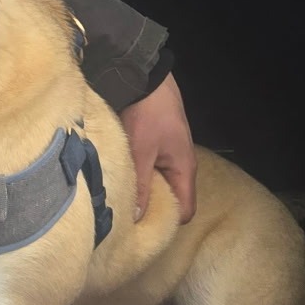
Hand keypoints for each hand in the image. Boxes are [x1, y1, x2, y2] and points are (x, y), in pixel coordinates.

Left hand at [120, 71, 195, 222]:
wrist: (143, 75)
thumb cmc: (147, 113)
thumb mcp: (142, 152)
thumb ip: (141, 186)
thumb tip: (138, 220)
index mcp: (184, 168)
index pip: (186, 210)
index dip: (168, 222)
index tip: (143, 230)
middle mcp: (180, 163)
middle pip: (170, 198)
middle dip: (151, 209)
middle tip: (124, 218)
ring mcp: (168, 152)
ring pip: (157, 182)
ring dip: (142, 190)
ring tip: (118, 198)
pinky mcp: (154, 142)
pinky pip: (149, 167)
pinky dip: (138, 173)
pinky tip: (118, 176)